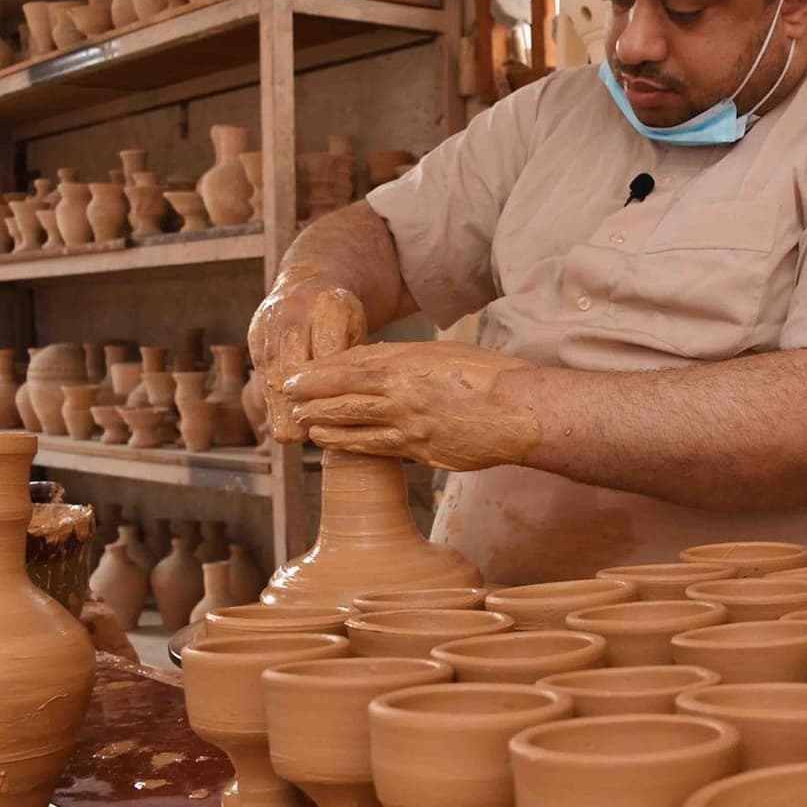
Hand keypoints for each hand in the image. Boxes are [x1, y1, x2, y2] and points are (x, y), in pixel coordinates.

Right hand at [247, 267, 368, 442]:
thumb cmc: (342, 317)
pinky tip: (278, 419)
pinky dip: (270, 396)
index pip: (326, 353)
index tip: (328, 417)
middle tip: (301, 436)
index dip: (326, 388)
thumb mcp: (357, 330)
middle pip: (292, 364)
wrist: (309, 282)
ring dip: (278, 405)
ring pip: (272, 369)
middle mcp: (295, 312)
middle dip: (295, 402)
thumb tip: (355, 410)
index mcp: (330, 308)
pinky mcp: (255, 333)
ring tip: (289, 436)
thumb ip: (354, 362)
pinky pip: (261, 369)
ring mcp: (270, 321)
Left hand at [283, 341, 539, 470]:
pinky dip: (353, 446)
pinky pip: (379, 449)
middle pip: (342, 398)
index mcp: (405, 367)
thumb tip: (371, 363)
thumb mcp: (442, 354)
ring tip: (306, 428)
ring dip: (325, 427)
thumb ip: (405, 360)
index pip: (347, 369)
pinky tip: (338, 446)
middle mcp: (401, 397)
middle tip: (287, 403)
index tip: (294, 377)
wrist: (518, 412)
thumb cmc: (488, 375)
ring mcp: (409, 428)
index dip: (316, 375)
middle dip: (310, 401)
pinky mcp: (421, 453)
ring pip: (354, 428)